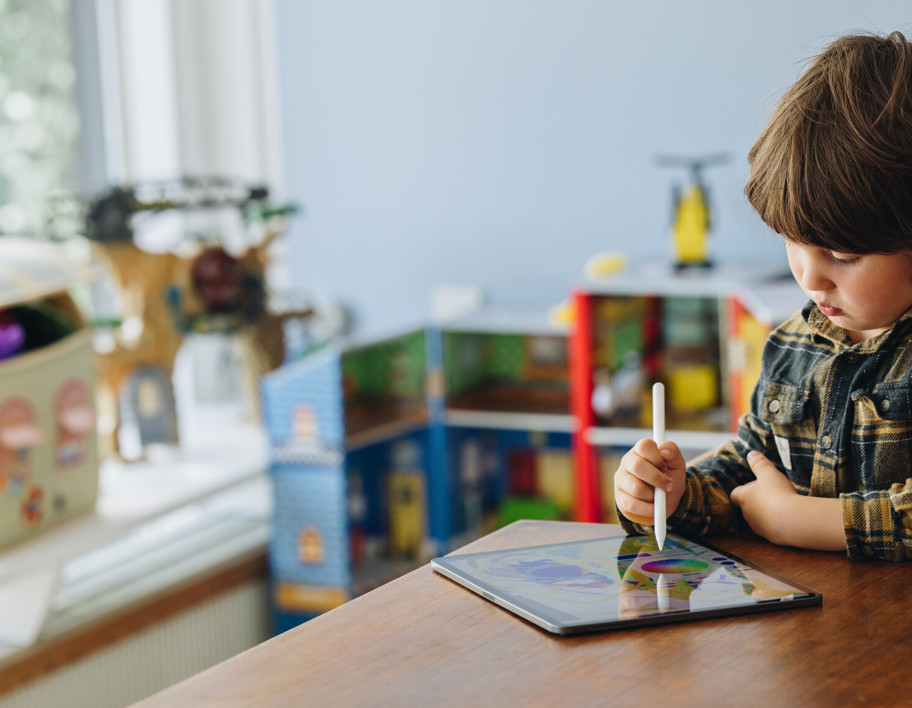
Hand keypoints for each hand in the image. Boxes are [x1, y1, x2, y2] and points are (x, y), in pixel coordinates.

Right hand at [614, 438, 686, 526]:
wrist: (664, 501)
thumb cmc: (669, 477)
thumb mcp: (676, 464)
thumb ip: (673, 452)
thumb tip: (665, 454)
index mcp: (640, 450)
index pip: (643, 446)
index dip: (657, 458)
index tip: (666, 468)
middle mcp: (627, 461)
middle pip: (637, 466)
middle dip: (657, 479)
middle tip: (669, 486)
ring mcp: (621, 479)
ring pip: (636, 488)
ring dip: (653, 496)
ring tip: (658, 496)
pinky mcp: (620, 497)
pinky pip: (632, 504)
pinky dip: (648, 509)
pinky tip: (654, 507)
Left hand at [731, 451, 845, 550]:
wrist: (792, 520)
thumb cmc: (777, 494)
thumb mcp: (769, 474)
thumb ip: (760, 463)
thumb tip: (751, 454)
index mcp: (744, 497)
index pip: (735, 494)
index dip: (742, 490)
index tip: (751, 487)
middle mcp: (747, 514)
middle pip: (747, 506)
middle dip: (756, 501)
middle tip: (770, 494)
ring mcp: (758, 527)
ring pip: (758, 518)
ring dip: (766, 513)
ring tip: (780, 505)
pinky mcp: (771, 537)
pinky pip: (771, 529)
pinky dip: (776, 523)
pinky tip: (788, 518)